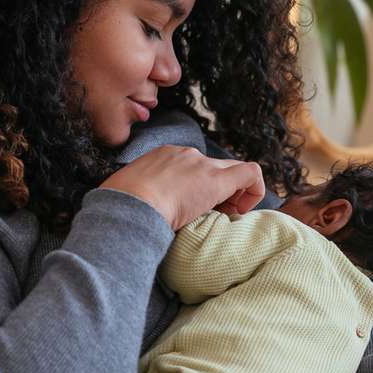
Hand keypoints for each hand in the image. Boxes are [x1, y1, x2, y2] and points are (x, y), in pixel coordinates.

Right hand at [99, 145, 264, 230]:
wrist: (128, 206)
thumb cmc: (119, 208)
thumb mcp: (125, 196)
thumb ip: (135, 197)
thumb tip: (129, 213)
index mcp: (161, 157)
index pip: (192, 168)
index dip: (199, 189)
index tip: (191, 209)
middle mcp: (184, 154)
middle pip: (216, 167)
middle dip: (222, 192)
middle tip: (216, 215)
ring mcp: (201, 164)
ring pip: (233, 171)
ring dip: (235, 195)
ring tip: (226, 217)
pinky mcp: (216, 180)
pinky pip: (250, 173)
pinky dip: (254, 191)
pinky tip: (242, 212)